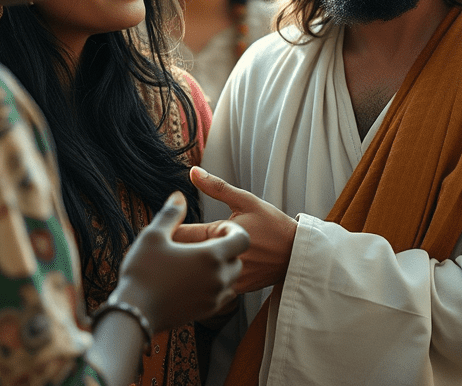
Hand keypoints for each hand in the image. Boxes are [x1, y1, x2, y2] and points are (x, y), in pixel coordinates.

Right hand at [113, 191, 248, 333]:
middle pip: (238, 259)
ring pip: (231, 279)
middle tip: (207, 245)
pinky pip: (223, 296)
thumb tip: (179, 196)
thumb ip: (171, 214)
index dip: (233, 231)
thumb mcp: (153, 236)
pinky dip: (217, 286)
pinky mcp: (206, 312)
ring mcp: (214, 298)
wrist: (134, 315)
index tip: (218, 228)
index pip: (241, 239)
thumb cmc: (142, 272)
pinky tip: (197, 280)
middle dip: (228, 250)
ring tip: (201, 263)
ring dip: (223, 269)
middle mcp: (218, 278)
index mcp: (210, 256)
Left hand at [173, 166, 296, 293]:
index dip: (169, 231)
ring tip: (179, 263)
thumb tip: (193, 171)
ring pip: (196, 276)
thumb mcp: (246, 201)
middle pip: (183, 258)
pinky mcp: (235, 291)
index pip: (180, 235)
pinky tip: (202, 276)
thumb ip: (216, 187)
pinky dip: (205, 280)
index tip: (164, 228)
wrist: (297, 254)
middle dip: (174, 251)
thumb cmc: (273, 224)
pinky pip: (212, 286)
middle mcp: (220, 260)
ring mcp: (227, 278)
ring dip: (188, 268)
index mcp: (218, 235)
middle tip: (167, 244)